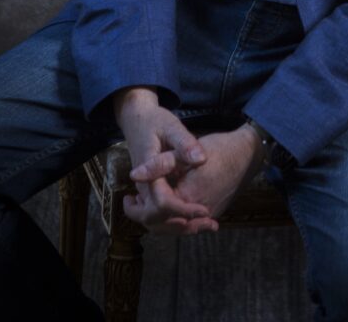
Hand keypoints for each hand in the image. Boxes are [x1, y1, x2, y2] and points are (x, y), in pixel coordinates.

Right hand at [113, 86, 216, 234]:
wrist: (136, 120)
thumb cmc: (155, 121)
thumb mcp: (171, 127)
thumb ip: (185, 144)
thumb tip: (201, 159)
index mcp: (147, 172)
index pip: (163, 203)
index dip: (185, 210)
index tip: (207, 210)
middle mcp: (142, 187)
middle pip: (156, 220)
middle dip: (184, 225)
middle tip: (211, 223)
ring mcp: (143, 192)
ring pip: (156, 222)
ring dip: (180, 227)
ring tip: (208, 224)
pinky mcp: (147, 192)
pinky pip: (157, 215)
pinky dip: (174, 221)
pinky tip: (196, 217)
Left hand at [130, 123, 263, 225]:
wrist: (248, 153)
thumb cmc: (218, 148)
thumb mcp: (184, 150)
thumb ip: (159, 164)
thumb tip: (134, 175)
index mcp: (188, 198)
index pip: (155, 211)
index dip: (140, 204)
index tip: (129, 195)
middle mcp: (198, 213)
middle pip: (162, 226)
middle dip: (144, 215)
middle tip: (132, 203)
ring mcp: (208, 216)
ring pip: (174, 227)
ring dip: (157, 218)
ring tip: (145, 203)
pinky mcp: (213, 214)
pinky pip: (187, 224)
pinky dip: (173, 218)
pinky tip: (166, 206)